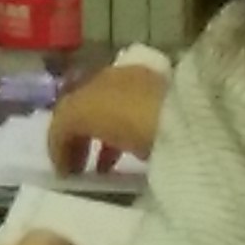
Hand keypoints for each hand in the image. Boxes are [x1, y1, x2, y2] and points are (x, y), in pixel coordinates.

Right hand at [49, 53, 165, 171]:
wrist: (184, 123)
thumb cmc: (124, 112)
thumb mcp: (79, 113)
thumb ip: (60, 130)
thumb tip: (60, 156)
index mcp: (101, 73)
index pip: (73, 100)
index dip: (60, 132)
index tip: (59, 163)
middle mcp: (124, 79)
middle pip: (93, 109)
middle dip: (80, 136)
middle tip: (75, 167)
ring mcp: (150, 98)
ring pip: (115, 122)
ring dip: (103, 144)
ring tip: (99, 172)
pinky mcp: (171, 122)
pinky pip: (137, 136)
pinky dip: (125, 149)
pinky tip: (125, 165)